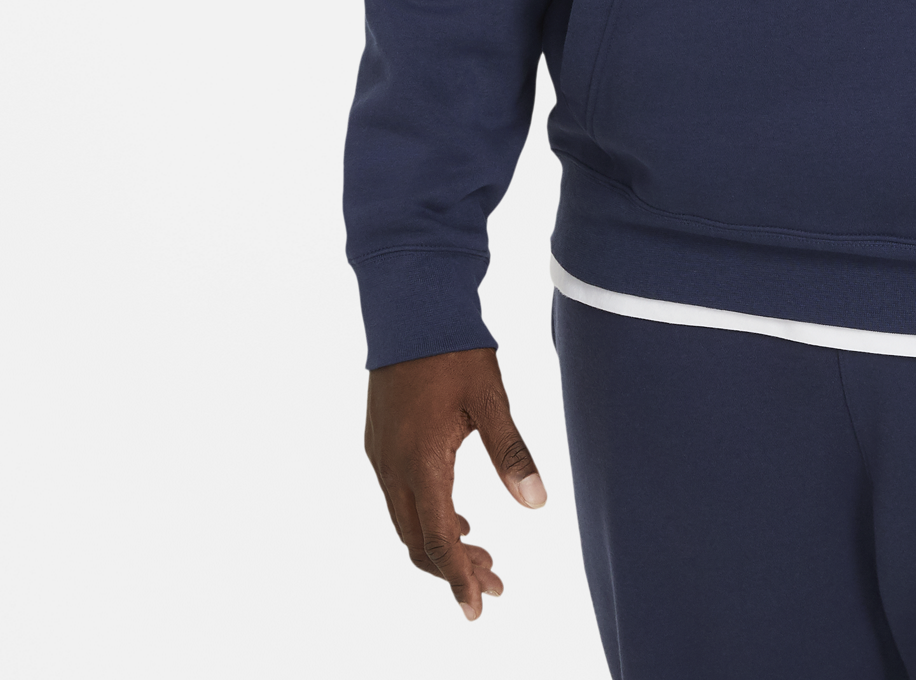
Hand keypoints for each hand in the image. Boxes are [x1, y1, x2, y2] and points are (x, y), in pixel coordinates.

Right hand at [363, 346, 546, 619]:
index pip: (439, 541)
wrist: (409, 310)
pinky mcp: (379, 442)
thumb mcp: (491, 401)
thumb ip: (512, 454)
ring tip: (481, 555)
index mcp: (422, 464)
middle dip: (455, 569)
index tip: (479, 606)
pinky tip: (457, 517)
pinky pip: (399, 498)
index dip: (460, 579)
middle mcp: (393, 469)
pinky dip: (426, 518)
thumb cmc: (454, 351)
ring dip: (440, 544)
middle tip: (494, 583)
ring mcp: (381, 457)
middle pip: (419, 542)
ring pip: (406, 522)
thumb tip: (536, 503)